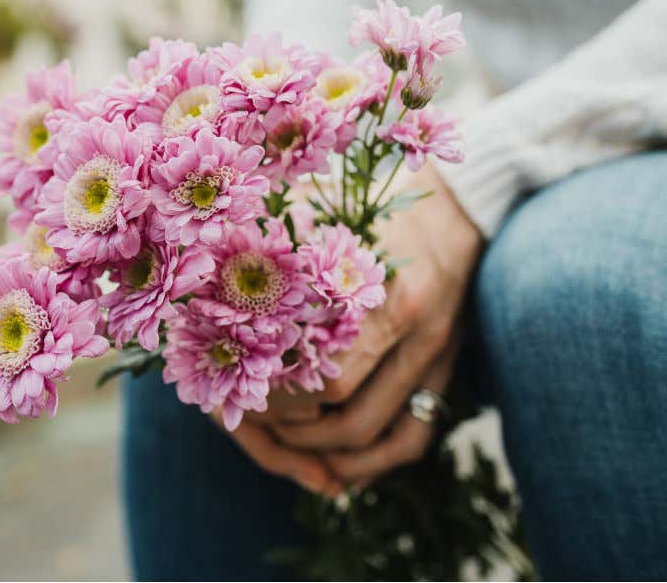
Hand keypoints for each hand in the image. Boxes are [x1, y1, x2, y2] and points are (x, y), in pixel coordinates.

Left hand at [231, 162, 482, 490]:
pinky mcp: (445, 372)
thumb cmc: (375, 202)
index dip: (274, 391)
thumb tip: (204, 263)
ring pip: (375, 434)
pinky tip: (330, 464)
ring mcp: (437, 357)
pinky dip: (369, 462)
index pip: (323, 373)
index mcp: (384, 291)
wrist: (461, 204)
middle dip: (288, 422)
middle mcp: (418, 331)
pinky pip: (411, 438)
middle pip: (345, 411)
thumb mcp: (325, 209)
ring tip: (278, 434)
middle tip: (248, 408)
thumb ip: (274, 238)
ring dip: (321, 449)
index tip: (235, 382)